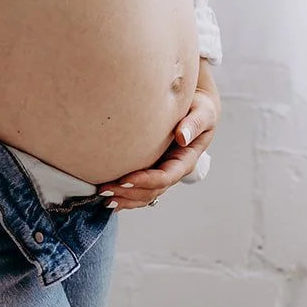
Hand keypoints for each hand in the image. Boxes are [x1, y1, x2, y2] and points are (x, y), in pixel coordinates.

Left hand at [97, 74, 220, 210]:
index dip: (145, 181)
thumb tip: (182, 137)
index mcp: (185, 160)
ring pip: (144, 195)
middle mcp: (173, 170)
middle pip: (151, 191)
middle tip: (105, 189)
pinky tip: (109, 198)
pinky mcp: (152, 168)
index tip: (125, 179)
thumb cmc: (200, 108)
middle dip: (129, 192)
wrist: (196, 108)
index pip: (165, 177)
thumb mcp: (203, 113)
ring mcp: (162, 171)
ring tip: (103, 197)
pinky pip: (139, 189)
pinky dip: (125, 196)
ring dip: (124, 198)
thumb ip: (194, 123)